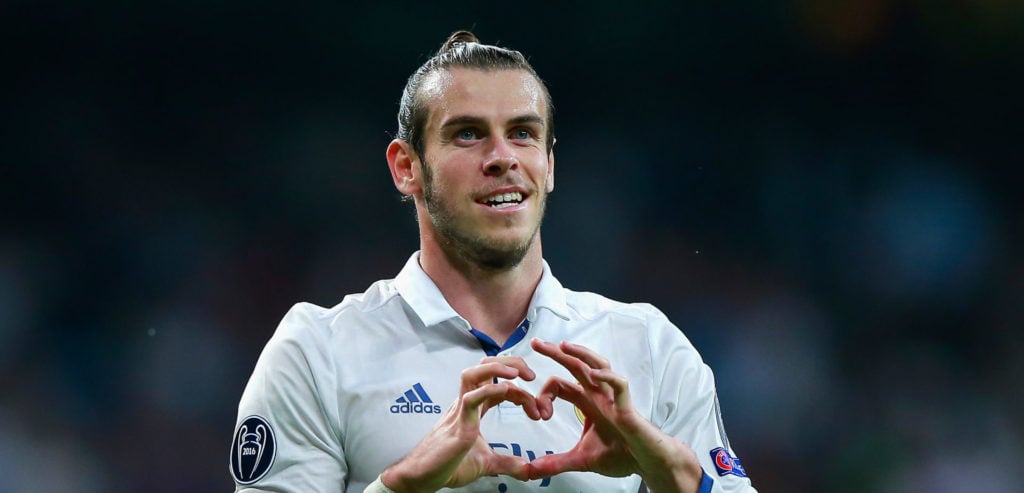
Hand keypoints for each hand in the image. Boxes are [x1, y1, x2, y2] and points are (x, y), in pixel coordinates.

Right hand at [380, 356, 542, 492]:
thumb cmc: (448, 465)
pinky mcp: (457, 425)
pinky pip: (470, 398)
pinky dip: (488, 390)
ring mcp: (460, 411)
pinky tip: (505, 390)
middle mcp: (466, 403)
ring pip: (473, 374)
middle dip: (510, 363)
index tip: (537, 410)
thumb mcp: (486, 463)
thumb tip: (527, 469)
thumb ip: (507, 462)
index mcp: (474, 408)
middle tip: (531, 375)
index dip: (520, 390)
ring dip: (497, 368)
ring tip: (518, 373)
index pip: (498, 383)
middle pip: (485, 367)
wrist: (423, 478)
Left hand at [528, 339, 702, 492]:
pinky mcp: (627, 408)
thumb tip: (531, 471)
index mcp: (587, 403)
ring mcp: (613, 399)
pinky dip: (608, 377)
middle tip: (536, 343)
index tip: (538, 414)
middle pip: (576, 366)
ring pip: (599, 366)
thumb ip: (556, 463)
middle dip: (556, 353)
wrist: (647, 464)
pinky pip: (620, 385)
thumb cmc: (621, 455)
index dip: (545, 394)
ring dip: (582, 354)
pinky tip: (595, 374)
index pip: (561, 385)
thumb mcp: (581, 460)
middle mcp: (599, 395)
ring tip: (564, 346)